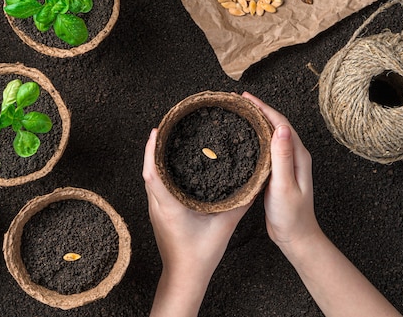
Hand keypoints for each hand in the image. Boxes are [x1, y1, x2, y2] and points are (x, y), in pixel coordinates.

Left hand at [143, 128, 249, 316]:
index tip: (157, 130)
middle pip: (149, 169)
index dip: (152, 150)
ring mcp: (156, 209)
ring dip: (155, 158)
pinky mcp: (159, 212)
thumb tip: (254, 181)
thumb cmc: (201, 255)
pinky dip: (160, 170)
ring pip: (151, 177)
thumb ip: (239, 203)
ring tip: (168, 139)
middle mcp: (157, 205)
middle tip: (166, 126)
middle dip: (154, 146)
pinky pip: (156, 185)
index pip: (152, 173)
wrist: (185, 277)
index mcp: (169, 206)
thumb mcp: (224, 226)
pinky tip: (171, 163)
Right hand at [240, 92, 321, 254]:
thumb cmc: (291, 215)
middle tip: (237, 101)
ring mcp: (286, 163)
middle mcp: (294, 155)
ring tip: (238, 114)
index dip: (263, 107)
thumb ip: (283, 157)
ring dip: (256, 122)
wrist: (295, 236)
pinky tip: (243, 139)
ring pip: (270, 135)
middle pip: (275, 125)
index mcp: (298, 155)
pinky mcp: (277, 172)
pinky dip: (254, 138)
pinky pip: (265, 148)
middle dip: (258, 110)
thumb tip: (281, 127)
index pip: (280, 123)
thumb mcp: (285, 185)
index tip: (246, 98)